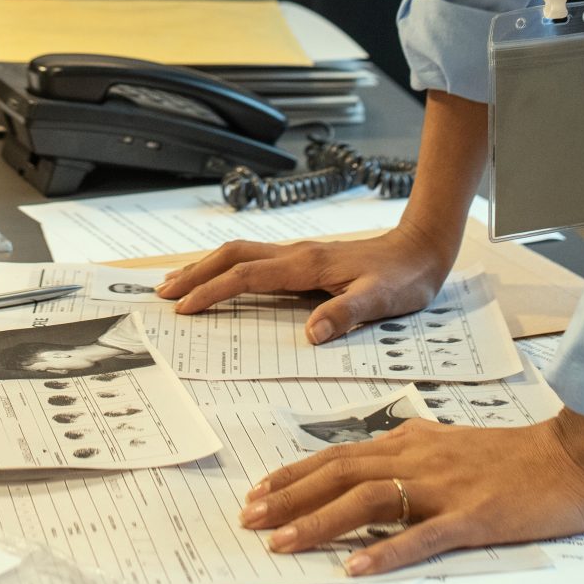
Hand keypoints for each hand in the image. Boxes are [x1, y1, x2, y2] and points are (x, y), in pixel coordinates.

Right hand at [153, 226, 453, 343]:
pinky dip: (227, 267)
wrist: (421, 249)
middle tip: (162, 294)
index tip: (185, 308)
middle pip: (231, 256)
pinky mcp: (304, 258)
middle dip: (195, 273)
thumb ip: (346, 314)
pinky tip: (222, 278)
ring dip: (206, 267)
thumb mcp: (381, 301)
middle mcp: (295, 254)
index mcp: (306, 265)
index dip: (212, 291)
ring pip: (240, 253)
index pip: (246, 276)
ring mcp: (298, 253)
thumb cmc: (404, 278)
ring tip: (177, 284)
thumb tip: (310, 334)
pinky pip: (254, 258)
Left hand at [239, 411, 583, 574]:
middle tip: (249, 518)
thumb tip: (370, 458)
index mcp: (412, 442)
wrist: (575, 456)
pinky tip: (357, 566)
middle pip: (341, 473)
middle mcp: (420, 458)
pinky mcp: (474, 516)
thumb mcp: (450, 442)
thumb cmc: (516, 456)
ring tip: (284, 541)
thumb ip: (409, 449)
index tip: (258, 492)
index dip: (294, 475)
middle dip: (290, 496)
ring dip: (321, 521)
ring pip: (369, 500)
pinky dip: (387, 550)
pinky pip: (423, 536)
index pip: (339, 455)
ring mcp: (446, 487)